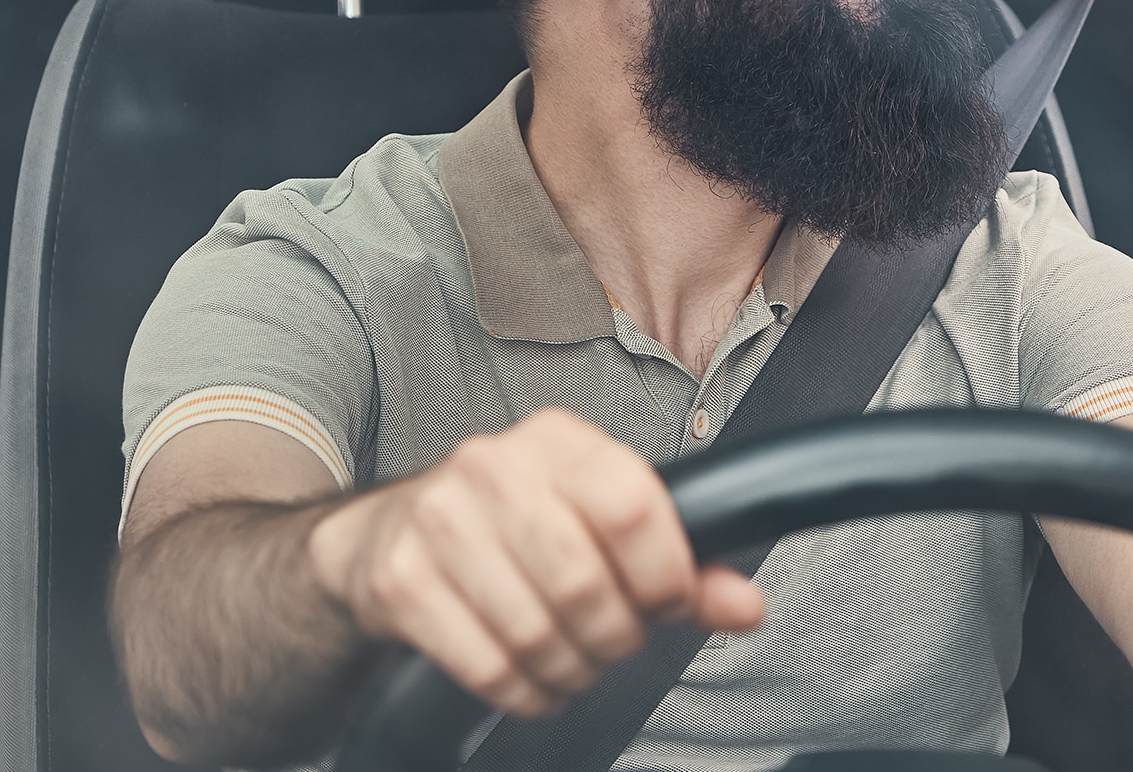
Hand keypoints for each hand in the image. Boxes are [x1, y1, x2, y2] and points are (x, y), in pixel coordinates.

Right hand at [307, 408, 764, 716]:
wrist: (385, 536)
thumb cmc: (513, 528)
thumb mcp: (596, 523)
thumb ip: (681, 565)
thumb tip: (747, 607)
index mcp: (557, 440)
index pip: (633, 506)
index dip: (666, 576)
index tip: (666, 604)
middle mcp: (493, 466)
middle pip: (585, 583)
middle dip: (614, 638)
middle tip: (612, 644)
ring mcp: (438, 520)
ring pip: (536, 633)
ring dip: (570, 672)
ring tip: (572, 664)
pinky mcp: (400, 581)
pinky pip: (487, 666)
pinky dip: (523, 693)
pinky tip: (530, 680)